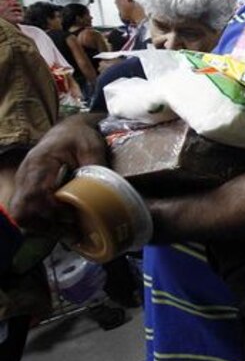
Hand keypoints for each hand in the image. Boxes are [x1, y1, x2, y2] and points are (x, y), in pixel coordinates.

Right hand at [11, 114, 106, 230]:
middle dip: (46, 224)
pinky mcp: (27, 189)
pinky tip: (61, 225)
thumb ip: (96, 166)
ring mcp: (24, 183)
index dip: (52, 210)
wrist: (67, 129)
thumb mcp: (92, 146)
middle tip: (71, 229)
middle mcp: (26, 174)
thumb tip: (107, 190)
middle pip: (23, 208)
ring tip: (68, 231)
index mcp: (41, 162)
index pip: (37, 192)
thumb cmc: (79, 136)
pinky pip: (25, 211)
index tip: (72, 217)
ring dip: (42, 226)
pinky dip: (41, 222)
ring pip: (21, 213)